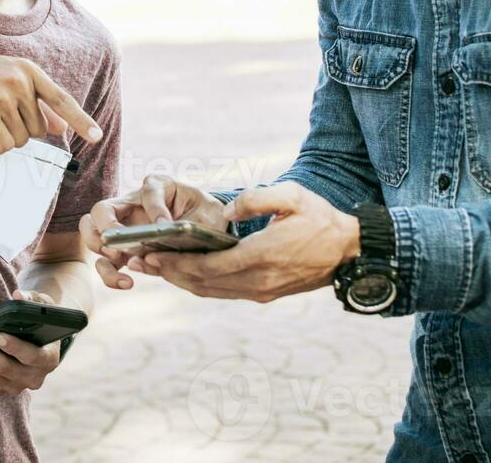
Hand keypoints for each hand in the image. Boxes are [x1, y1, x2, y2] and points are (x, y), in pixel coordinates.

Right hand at [0, 52, 100, 155]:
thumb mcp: (5, 80)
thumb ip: (34, 101)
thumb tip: (59, 128)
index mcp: (27, 69)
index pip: (61, 99)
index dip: (81, 120)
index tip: (98, 137)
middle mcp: (19, 81)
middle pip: (38, 129)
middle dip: (21, 129)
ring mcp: (2, 97)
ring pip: (22, 140)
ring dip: (5, 137)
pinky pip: (5, 147)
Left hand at [0, 290, 63, 395]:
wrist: (37, 340)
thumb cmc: (38, 319)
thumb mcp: (43, 305)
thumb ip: (33, 299)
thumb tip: (18, 295)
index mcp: (48, 359)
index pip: (31, 356)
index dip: (14, 347)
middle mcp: (32, 378)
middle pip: (2, 368)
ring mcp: (14, 387)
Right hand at [77, 174, 228, 289]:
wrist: (210, 231)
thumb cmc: (206, 217)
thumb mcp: (207, 216)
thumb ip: (188, 227)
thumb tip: (163, 243)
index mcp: (158, 187)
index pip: (148, 191)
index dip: (155, 208)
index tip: (164, 225)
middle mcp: (133, 205)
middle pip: (102, 210)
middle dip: (105, 227)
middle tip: (118, 245)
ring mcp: (125, 228)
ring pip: (93, 234)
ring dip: (98, 249)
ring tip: (117, 261)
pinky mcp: (124, 251)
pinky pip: (106, 263)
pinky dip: (110, 274)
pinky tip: (127, 282)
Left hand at [132, 183, 359, 302]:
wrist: (349, 252)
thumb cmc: (321, 219)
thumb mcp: (293, 196)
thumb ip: (257, 199)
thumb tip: (227, 212)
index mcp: (262, 255)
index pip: (208, 265)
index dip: (177, 263)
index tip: (152, 254)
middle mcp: (258, 280)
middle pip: (203, 283)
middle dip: (170, 273)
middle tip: (142, 263)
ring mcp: (262, 290)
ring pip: (211, 291)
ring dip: (182, 281)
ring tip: (155, 269)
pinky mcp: (265, 293)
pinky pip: (224, 292)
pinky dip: (201, 284)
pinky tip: (185, 273)